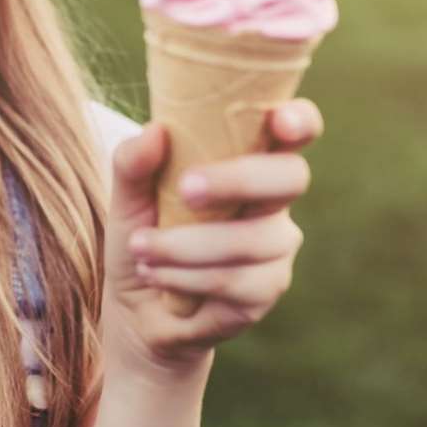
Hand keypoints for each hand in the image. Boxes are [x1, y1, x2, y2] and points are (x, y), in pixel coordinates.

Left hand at [99, 98, 324, 376]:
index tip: (280, 120)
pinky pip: (235, 281)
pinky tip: (156, 275)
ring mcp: (276, 247)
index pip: (295, 130)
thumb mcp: (127, 197)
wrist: (136, 306)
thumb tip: (155, 131)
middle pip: (290, 178)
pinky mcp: (266, 290)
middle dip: (237, 181)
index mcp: (250, 160)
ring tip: (141, 249)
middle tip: (186, 190)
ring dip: (186, 245)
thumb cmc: (142, 234)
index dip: (300, 120)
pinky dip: (185, 277)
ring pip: (253, 239)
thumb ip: (134, 162)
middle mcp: (274, 201)